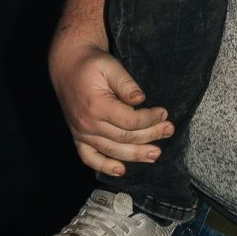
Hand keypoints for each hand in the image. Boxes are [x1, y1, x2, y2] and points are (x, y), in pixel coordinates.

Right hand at [50, 40, 173, 178]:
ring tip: (155, 154)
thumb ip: (126, 83)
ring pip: (112, 150)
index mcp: (97, 105)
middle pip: (125, 137)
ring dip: (136, 155)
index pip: (130, 121)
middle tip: (169, 130)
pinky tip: (121, 170)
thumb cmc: (91, 64)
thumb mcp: (110, 66)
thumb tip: (140, 100)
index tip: (163, 113)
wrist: (67, 66)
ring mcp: (81, 133)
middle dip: (150, 135)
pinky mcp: (78, 137)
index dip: (150, 119)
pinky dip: (104, 166)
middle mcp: (88, 123)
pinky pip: (89, 158)